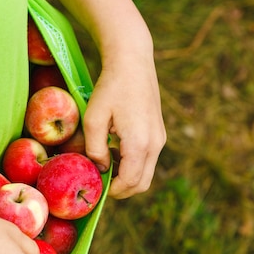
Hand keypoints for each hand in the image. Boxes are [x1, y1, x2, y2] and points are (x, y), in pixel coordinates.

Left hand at [83, 53, 165, 198]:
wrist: (133, 62)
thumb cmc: (111, 88)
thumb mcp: (94, 118)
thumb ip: (95, 149)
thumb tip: (101, 168)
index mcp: (140, 143)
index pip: (129, 182)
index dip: (112, 191)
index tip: (96, 187)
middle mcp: (155, 144)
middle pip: (141, 184)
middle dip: (121, 190)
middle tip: (100, 183)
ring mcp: (160, 139)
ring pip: (146, 173)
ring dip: (127, 177)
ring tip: (105, 166)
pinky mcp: (159, 134)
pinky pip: (148, 160)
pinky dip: (133, 165)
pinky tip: (115, 152)